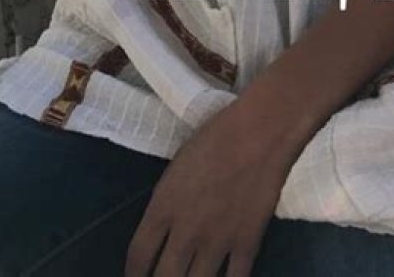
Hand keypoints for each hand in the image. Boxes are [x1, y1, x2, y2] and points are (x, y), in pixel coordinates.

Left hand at [124, 98, 297, 276]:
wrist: (260, 131)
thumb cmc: (216, 137)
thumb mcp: (178, 166)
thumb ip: (167, 201)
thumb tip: (164, 227)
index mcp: (163, 206)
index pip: (138, 256)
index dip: (133, 274)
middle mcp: (185, 231)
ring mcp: (217, 241)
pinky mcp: (247, 244)